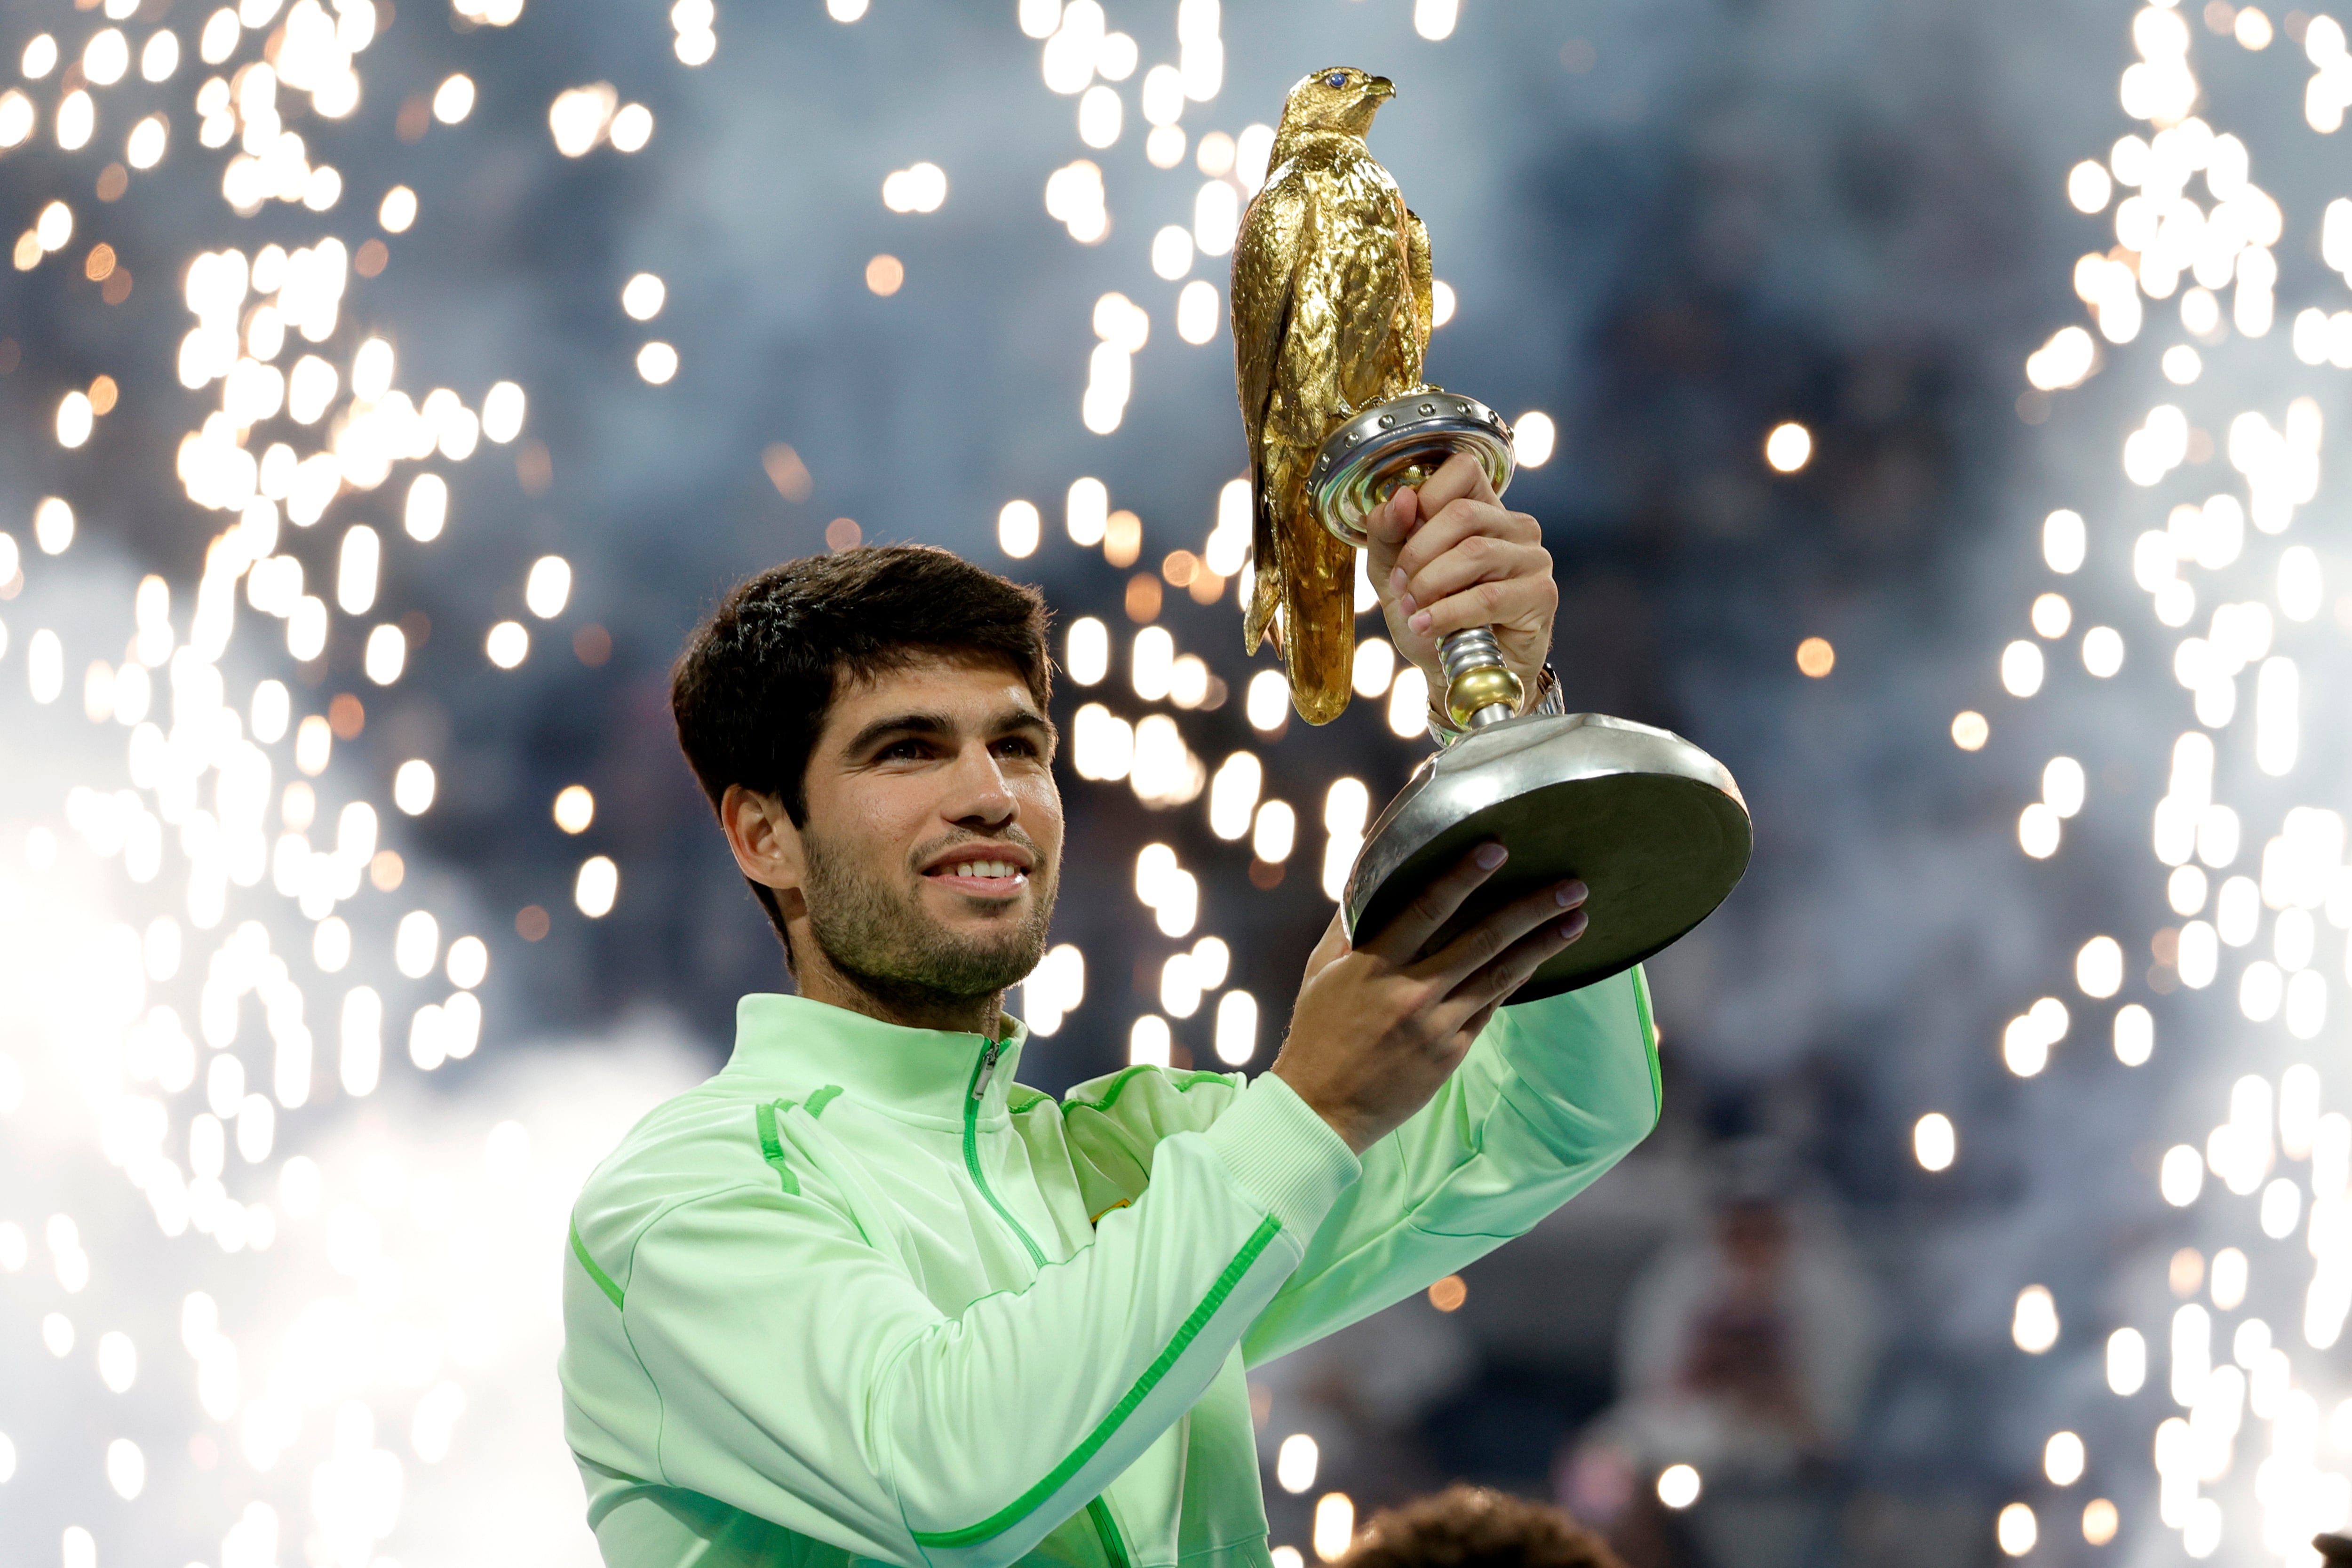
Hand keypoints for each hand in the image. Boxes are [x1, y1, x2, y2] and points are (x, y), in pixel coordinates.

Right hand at [1271, 843, 1588, 1153]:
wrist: (1322, 1109)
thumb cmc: (1318, 1034)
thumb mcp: (1320, 973)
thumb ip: (1348, 927)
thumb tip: (1368, 879)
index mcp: (1375, 965)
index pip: (1427, 909)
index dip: (1464, 876)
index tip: (1497, 849)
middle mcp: (1412, 992)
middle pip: (1483, 939)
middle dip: (1531, 908)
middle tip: (1572, 885)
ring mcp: (1436, 1025)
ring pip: (1501, 974)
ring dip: (1543, 944)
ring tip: (1578, 919)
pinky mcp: (1452, 1053)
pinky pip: (1493, 1006)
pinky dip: (1519, 979)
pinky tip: (1542, 958)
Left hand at [1365, 451, 1555, 715]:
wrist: (1456, 672)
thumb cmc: (1431, 616)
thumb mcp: (1392, 572)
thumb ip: (1387, 533)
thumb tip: (1399, 499)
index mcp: (1482, 507)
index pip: (1461, 470)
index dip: (1423, 501)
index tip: (1402, 541)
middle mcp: (1515, 526)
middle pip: (1461, 513)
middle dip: (1418, 554)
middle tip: (1402, 587)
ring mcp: (1533, 558)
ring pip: (1474, 553)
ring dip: (1430, 585)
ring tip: (1414, 610)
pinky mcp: (1541, 595)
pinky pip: (1489, 596)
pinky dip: (1449, 613)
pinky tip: (1428, 626)